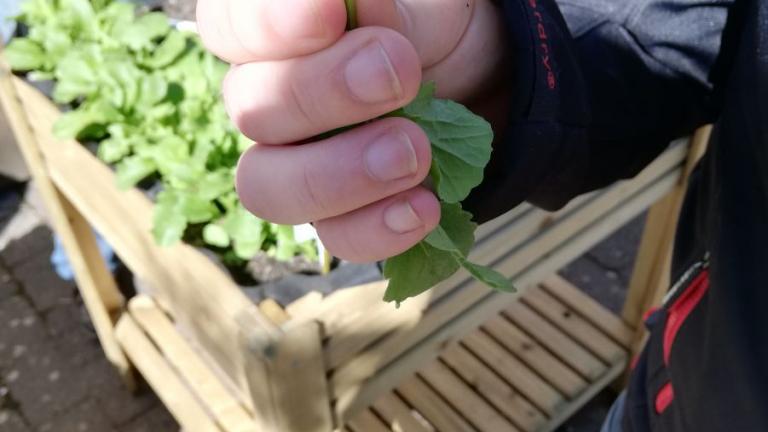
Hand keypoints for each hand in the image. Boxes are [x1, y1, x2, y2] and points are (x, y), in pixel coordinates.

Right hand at [196, 0, 505, 261]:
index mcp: (275, 35)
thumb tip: (363, 7)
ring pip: (270, 189)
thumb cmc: (431, 27)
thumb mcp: (421, 6)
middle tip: (399, 74)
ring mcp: (297, 167)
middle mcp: (270, 102)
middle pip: (250, 112)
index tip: (329, 13)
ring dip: (339, 176)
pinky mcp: (340, 216)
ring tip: (413, 154)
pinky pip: (336, 237)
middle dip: (320, 95)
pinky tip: (424, 207)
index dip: (266, 25)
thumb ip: (386, 10)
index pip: (229, 27)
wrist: (477, 79)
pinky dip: (377, 229)